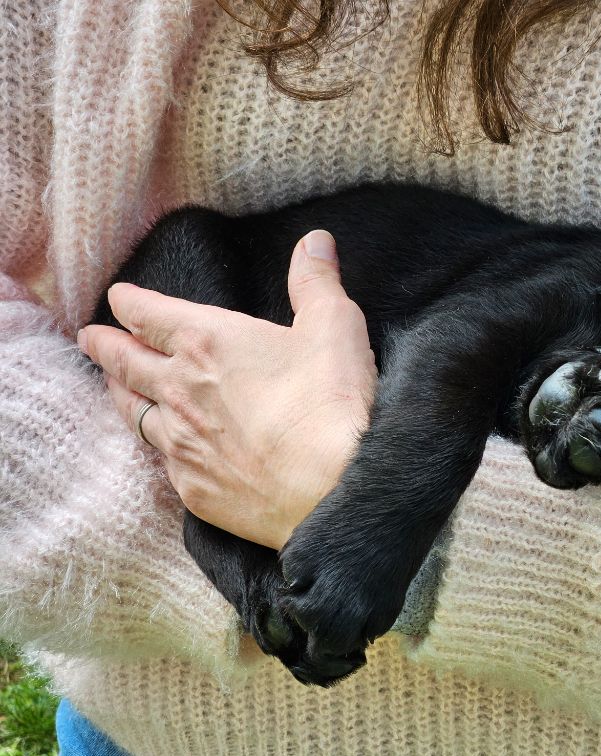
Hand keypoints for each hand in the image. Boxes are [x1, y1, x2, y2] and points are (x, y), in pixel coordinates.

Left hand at [78, 230, 376, 549]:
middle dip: (106, 346)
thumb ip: (317, 282)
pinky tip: (159, 448)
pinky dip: (155, 447)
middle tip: (88, 338)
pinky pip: (161, 461)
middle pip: (127, 362)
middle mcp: (181, 390)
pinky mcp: (194, 489)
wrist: (333, 489)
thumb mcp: (334, 326)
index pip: (149, 314)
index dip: (130, 302)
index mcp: (208, 341)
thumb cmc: (332, 403)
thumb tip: (316, 242)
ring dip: (119, 394)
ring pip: (133, 413)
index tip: (118, 297)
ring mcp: (182, 444)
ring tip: (112, 385)